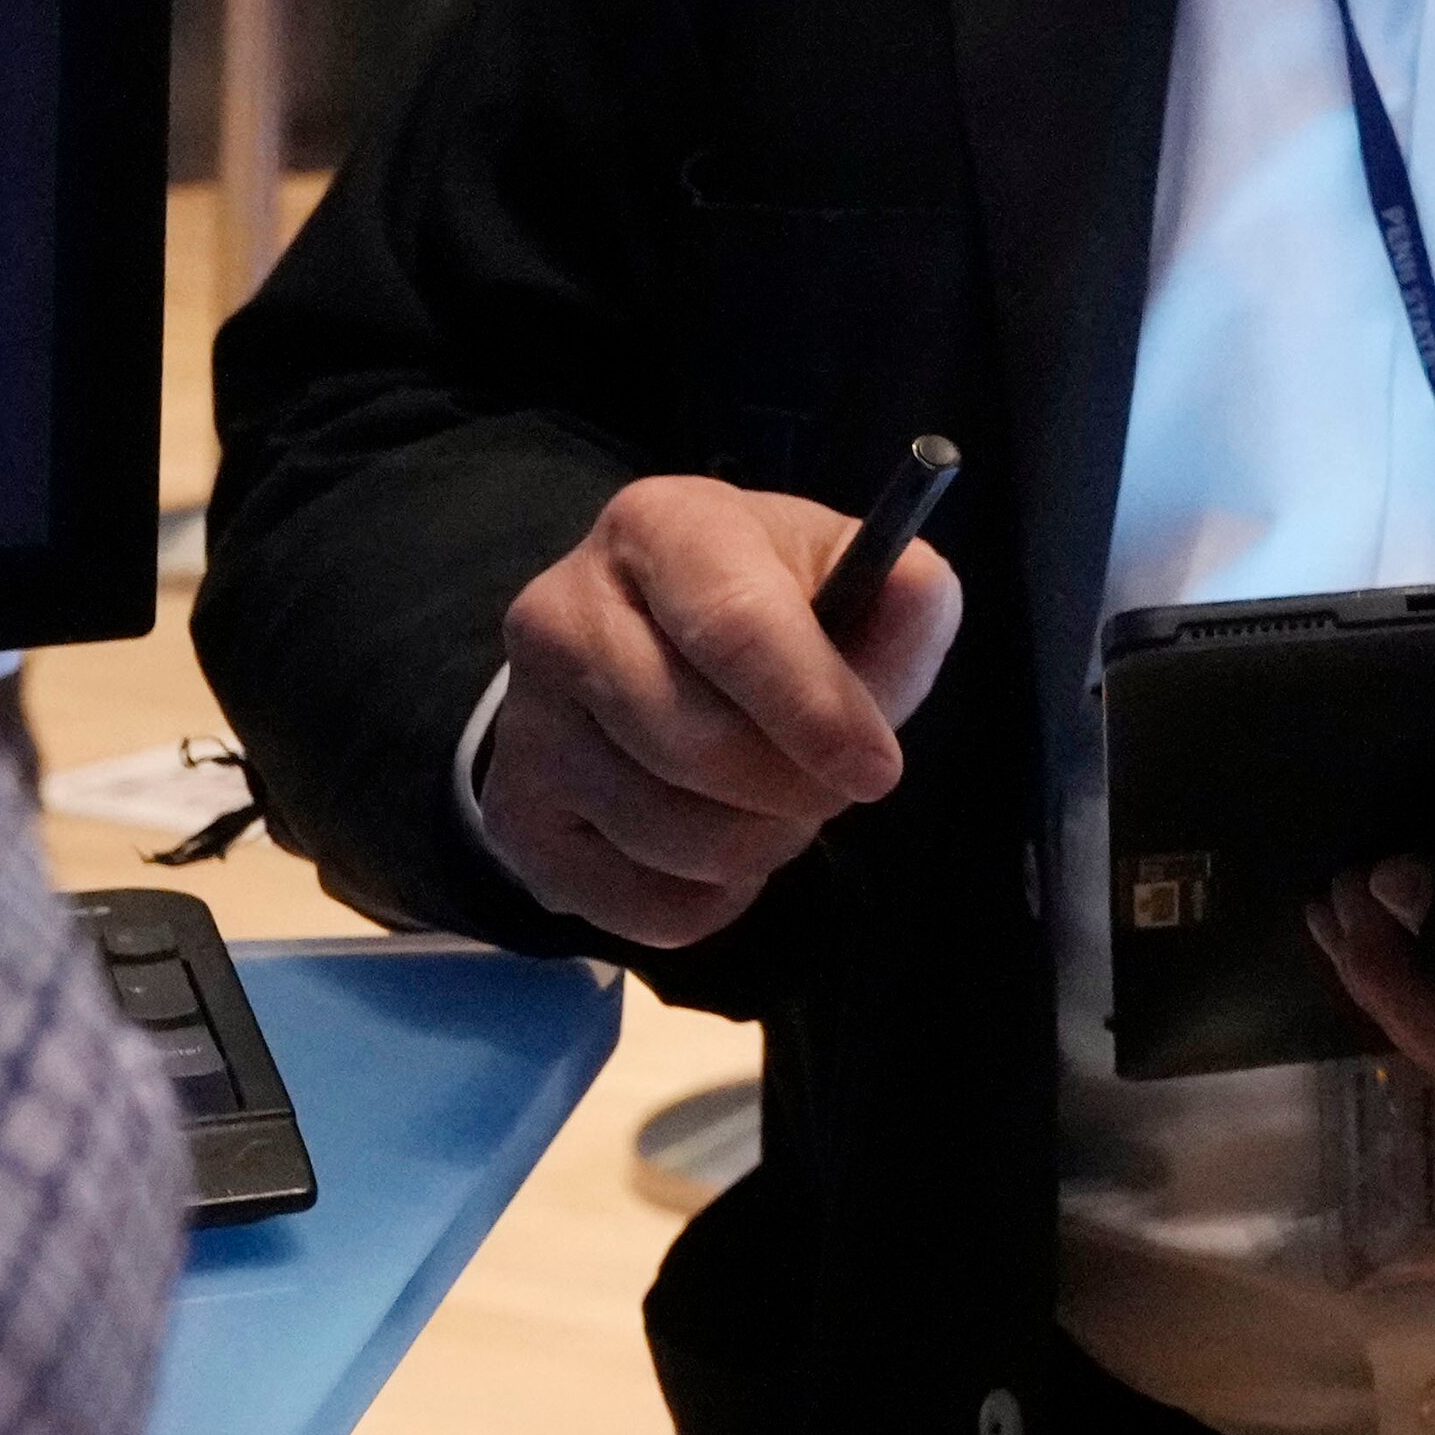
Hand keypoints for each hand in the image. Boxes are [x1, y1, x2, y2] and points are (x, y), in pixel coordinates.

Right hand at [478, 475, 963, 946]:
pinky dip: (711, 899)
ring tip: (776, 803)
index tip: (877, 769)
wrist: (652, 648)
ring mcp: (525, 719)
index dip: (815, 708)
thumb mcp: (848, 576)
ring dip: (760, 844)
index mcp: (659, 527)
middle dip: (796, 788)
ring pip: (672, 836)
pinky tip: (722, 845)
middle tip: (831, 781)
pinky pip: (640, 906)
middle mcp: (562, 613)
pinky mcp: (515, 814)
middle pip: (698, 745)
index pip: (734, 624)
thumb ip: (905, 595)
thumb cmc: (775, 608)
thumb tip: (919, 596)